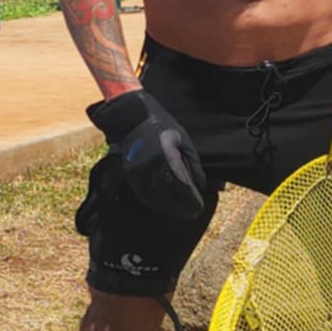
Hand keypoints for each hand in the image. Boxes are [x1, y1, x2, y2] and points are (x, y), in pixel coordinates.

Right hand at [87, 89, 208, 218]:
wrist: (133, 118)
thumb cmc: (163, 127)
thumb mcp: (184, 142)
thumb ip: (193, 164)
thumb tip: (201, 186)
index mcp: (169, 161)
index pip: (183, 190)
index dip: (191, 202)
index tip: (197, 208)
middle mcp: (153, 170)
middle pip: (169, 199)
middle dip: (181, 208)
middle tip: (190, 212)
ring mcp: (139, 174)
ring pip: (155, 200)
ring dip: (167, 207)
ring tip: (178, 210)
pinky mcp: (130, 175)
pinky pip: (143, 194)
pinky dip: (153, 201)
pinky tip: (162, 202)